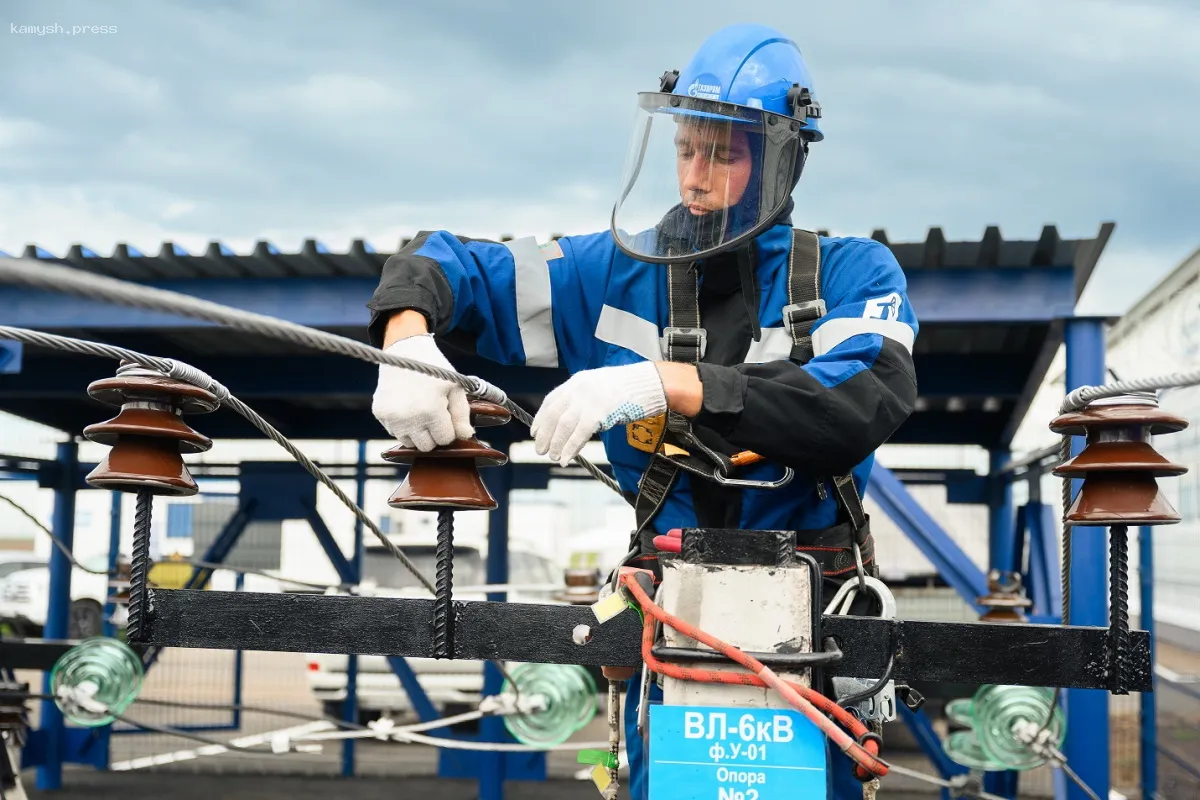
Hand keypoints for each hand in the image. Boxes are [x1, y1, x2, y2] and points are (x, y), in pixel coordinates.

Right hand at [371, 334, 473, 450]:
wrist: (405, 350)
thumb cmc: (434, 368)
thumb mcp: (456, 387)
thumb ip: (462, 415)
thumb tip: (466, 436)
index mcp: (431, 411)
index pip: (445, 439)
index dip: (449, 428)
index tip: (446, 414)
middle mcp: (409, 418)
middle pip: (427, 446)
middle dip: (434, 433)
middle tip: (434, 414)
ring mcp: (392, 417)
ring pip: (409, 443)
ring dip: (417, 432)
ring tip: (420, 411)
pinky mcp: (380, 413)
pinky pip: (394, 432)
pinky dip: (402, 425)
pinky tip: (406, 407)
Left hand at [531, 362, 667, 465]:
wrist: (649, 384)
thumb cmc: (628, 388)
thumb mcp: (599, 386)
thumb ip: (583, 398)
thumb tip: (569, 418)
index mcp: (578, 381)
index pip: (551, 401)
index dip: (541, 419)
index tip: (535, 432)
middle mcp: (579, 389)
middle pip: (554, 415)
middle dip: (545, 435)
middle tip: (540, 450)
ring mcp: (589, 400)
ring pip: (564, 427)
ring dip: (556, 444)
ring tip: (553, 456)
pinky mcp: (600, 413)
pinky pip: (579, 434)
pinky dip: (570, 448)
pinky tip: (566, 458)